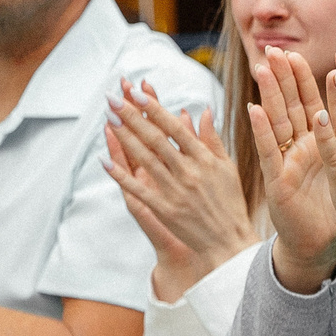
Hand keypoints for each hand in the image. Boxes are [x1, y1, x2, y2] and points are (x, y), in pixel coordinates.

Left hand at [105, 78, 256, 301]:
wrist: (229, 242)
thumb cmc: (230, 203)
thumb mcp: (227, 168)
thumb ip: (212, 139)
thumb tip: (203, 110)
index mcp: (205, 159)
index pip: (175, 128)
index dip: (155, 109)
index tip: (138, 92)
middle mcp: (189, 172)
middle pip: (155, 139)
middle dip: (132, 117)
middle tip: (113, 98)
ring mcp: (175, 191)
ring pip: (144, 159)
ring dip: (124, 138)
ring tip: (109, 118)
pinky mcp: (164, 209)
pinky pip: (138, 189)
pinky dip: (121, 175)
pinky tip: (104, 161)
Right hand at [249, 45, 335, 290]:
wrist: (323, 245)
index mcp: (323, 142)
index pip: (318, 101)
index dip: (316, 76)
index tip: (314, 50)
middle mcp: (302, 147)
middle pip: (294, 104)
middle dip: (288, 76)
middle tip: (280, 47)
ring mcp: (287, 161)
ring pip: (278, 120)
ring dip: (270, 93)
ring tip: (264, 66)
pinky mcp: (278, 180)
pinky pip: (269, 152)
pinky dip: (262, 130)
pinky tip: (254, 109)